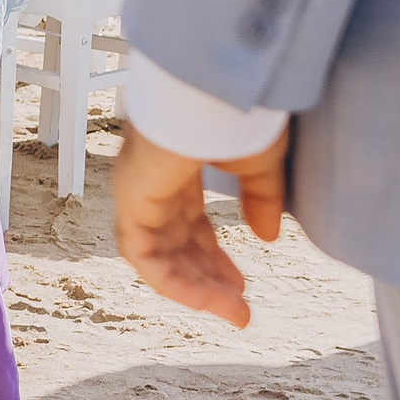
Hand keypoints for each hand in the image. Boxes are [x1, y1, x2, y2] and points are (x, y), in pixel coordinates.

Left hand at [114, 122, 290, 328]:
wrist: (215, 88)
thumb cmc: (235, 109)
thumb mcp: (259, 160)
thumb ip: (262, 198)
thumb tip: (268, 237)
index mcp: (178, 162)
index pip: (189, 220)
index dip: (213, 255)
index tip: (241, 285)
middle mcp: (152, 177)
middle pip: (174, 241)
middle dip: (206, 278)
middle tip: (238, 308)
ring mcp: (137, 187)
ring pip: (157, 253)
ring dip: (193, 287)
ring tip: (231, 312)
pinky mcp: (131, 197)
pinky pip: (142, 254)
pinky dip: (171, 281)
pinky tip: (205, 301)